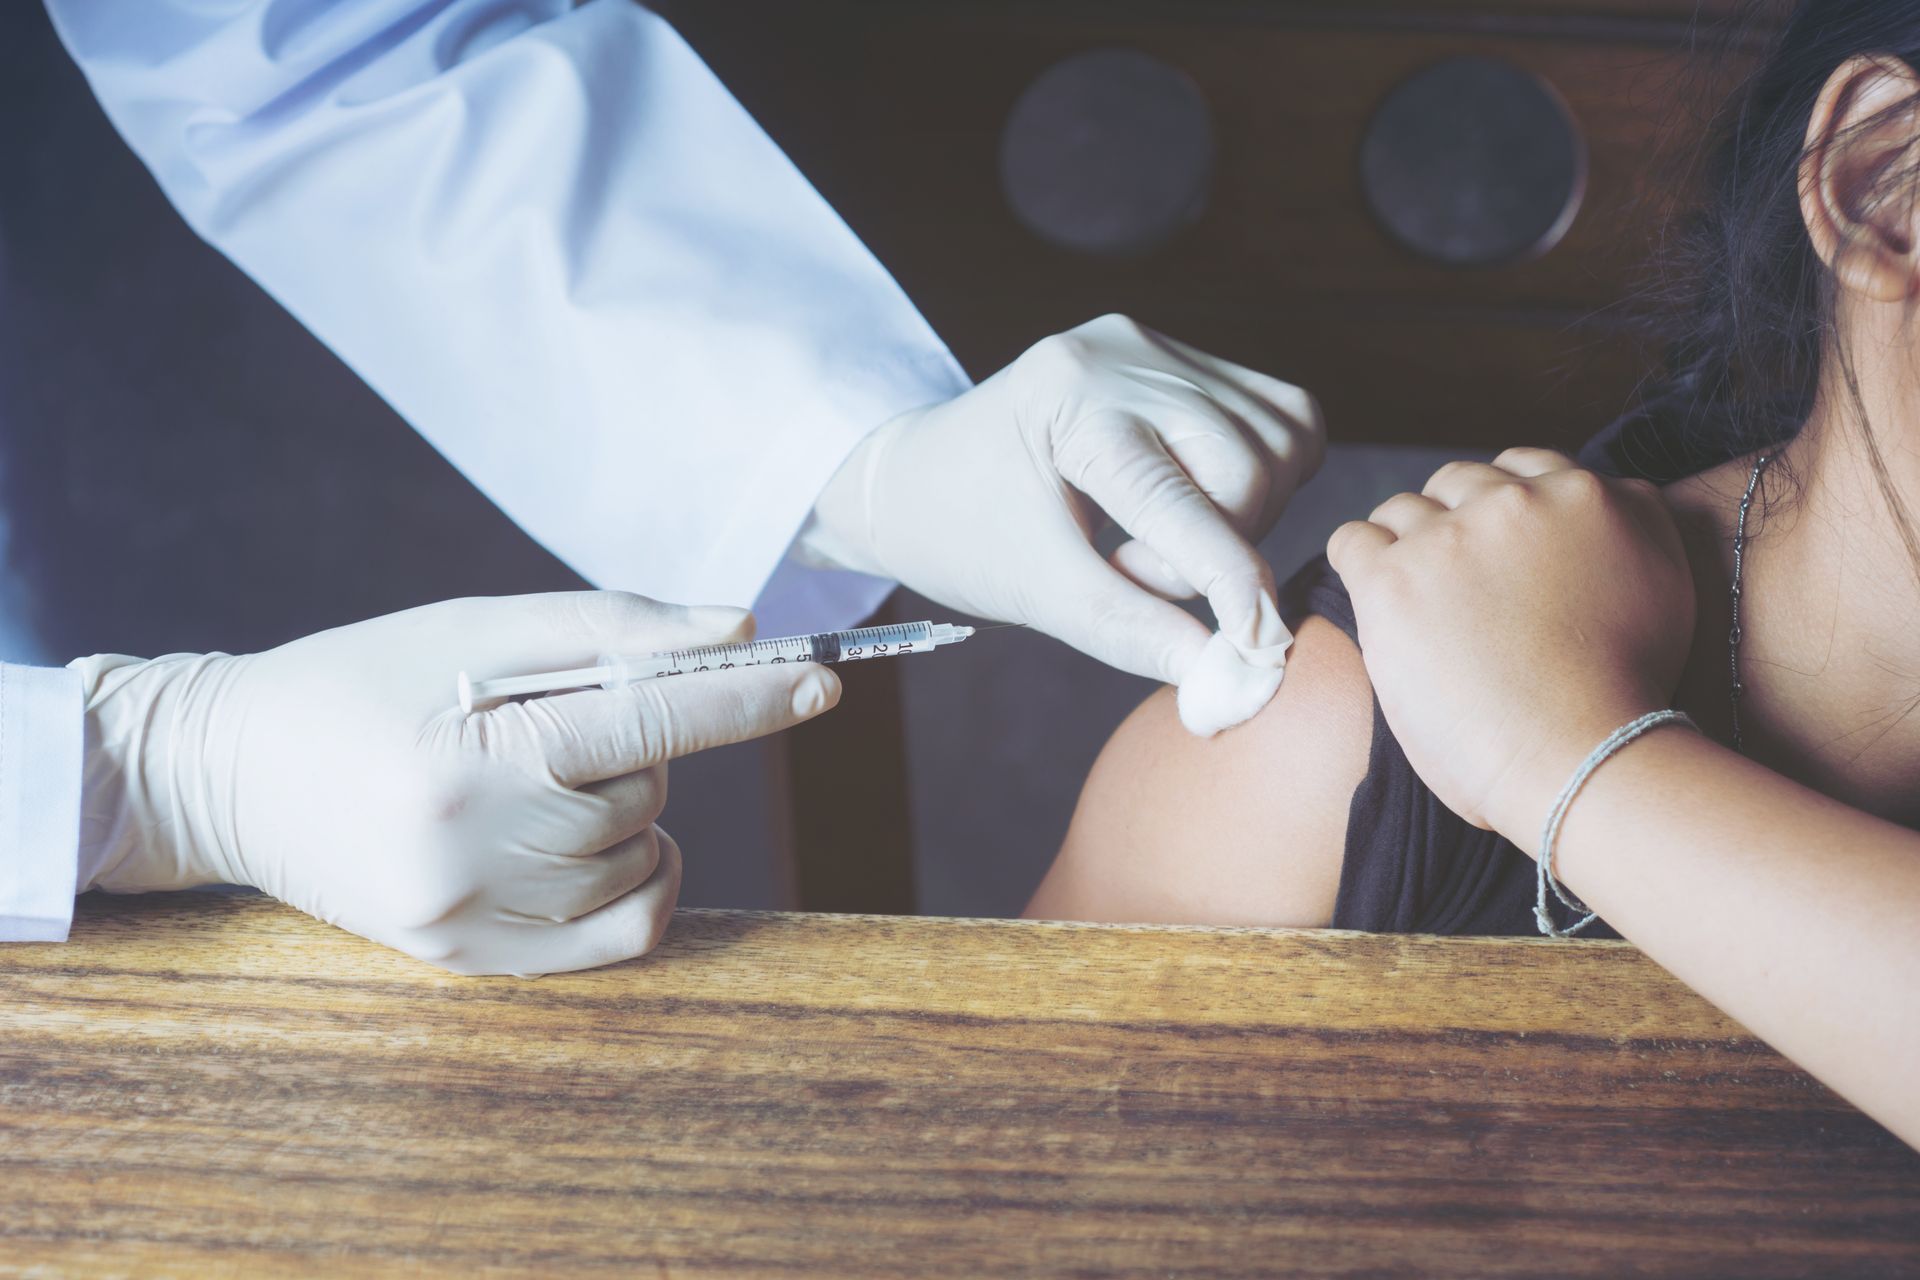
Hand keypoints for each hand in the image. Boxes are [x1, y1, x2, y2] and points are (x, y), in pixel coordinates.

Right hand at [73, 594, 838, 974]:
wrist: (227, 772)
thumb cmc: (358, 679)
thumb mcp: (470, 628)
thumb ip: (606, 630)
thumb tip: (737, 631)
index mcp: (466, 757)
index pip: (646, 723)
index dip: (744, 701)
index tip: (822, 683)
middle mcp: (468, 855)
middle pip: (642, 792)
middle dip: (631, 746)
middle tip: (547, 720)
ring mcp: (467, 923)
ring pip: (637, 856)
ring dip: (625, 810)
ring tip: (534, 774)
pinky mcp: (469, 963)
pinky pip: (620, 935)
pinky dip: (643, 882)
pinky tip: (606, 843)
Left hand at [802, 314, 1324, 687]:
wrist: (914, 477)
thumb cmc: (958, 532)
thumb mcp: (1033, 591)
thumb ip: (1129, 631)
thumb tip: (1228, 680)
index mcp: (1068, 396)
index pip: (1178, 497)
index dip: (1228, 581)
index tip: (1257, 647)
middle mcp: (1124, 353)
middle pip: (1249, 465)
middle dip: (1217, 548)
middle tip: (1129, 572)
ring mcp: (1159, 348)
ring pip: (1281, 444)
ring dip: (1238, 519)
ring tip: (1146, 540)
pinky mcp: (1185, 362)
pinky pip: (1280, 424)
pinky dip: (1257, 483)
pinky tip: (1191, 507)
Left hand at [1327, 449, 1694, 846]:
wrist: (1580, 757)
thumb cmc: (1621, 696)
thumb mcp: (1666, 585)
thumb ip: (1637, 521)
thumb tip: (1608, 492)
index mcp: (1585, 497)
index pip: (1522, 468)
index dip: (1502, 512)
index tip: (1498, 557)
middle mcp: (1516, 502)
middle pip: (1457, 484)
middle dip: (1453, 528)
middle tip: (1458, 592)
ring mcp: (1449, 537)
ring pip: (1402, 511)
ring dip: (1405, 550)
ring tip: (1421, 610)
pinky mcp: (1393, 579)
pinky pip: (1352, 542)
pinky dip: (1357, 565)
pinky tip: (1377, 603)